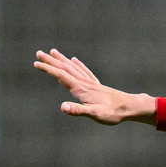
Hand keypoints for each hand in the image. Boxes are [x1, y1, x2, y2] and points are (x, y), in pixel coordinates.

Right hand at [34, 49, 155, 124]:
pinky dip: (78, 65)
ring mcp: (91, 83)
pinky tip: (74, 60)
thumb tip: (63, 107)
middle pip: (65, 69)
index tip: (36, 63)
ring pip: (73, 68)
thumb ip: (78, 110)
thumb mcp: (94, 114)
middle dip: (51, 61)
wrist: (130, 107)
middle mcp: (85, 83)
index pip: (61, 76)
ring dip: (62, 60)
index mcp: (81, 89)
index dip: (48, 69)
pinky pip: (85, 72)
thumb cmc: (113, 113)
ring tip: (53, 52)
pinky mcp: (97, 85)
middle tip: (38, 53)